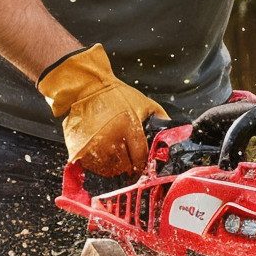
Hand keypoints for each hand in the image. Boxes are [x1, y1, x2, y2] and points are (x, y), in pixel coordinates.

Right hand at [36, 43, 163, 176]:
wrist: (88, 87)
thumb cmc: (116, 95)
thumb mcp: (144, 103)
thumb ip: (160, 119)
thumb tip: (175, 133)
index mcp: (128, 127)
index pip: (140, 157)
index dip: (143, 164)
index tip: (143, 166)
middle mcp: (111, 138)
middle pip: (125, 166)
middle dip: (129, 166)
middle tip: (129, 161)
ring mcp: (94, 144)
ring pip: (109, 169)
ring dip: (114, 167)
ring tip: (115, 156)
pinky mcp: (80, 148)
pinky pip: (93, 166)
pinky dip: (98, 164)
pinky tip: (101, 154)